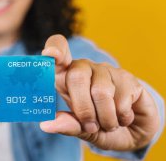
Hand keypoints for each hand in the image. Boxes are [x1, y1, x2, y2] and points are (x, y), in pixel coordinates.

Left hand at [40, 35, 160, 150]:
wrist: (136, 133)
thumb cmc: (101, 127)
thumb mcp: (83, 130)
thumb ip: (68, 125)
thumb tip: (46, 125)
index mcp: (65, 77)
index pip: (56, 51)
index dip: (54, 49)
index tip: (50, 54)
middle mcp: (84, 68)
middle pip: (76, 76)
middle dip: (83, 108)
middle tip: (90, 126)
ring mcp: (106, 70)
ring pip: (100, 92)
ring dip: (105, 118)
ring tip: (109, 125)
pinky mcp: (127, 77)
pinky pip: (122, 99)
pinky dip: (122, 118)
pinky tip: (124, 118)